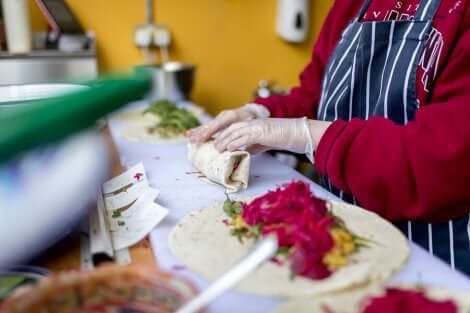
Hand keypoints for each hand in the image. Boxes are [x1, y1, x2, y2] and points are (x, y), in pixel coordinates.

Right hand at [187, 104, 269, 142]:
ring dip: (197, 131)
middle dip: (200, 133)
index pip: (217, 125)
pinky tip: (190, 133)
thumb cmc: (253, 120)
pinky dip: (199, 130)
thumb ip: (245, 134)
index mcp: (231, 116)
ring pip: (207, 126)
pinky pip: (207, 127)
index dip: (209, 132)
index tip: (201, 138)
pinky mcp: (218, 122)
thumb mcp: (252, 126)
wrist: (254, 111)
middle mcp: (223, 116)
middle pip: (210, 125)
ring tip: (188, 136)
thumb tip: (239, 147)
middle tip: (191, 139)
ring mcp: (220, 118)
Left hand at [214, 118, 331, 159]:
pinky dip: (236, 142)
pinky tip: (230, 148)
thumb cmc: (284, 137)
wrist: (298, 133)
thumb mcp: (264, 143)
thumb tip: (243, 153)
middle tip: (212, 146)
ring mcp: (257, 126)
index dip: (223, 134)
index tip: (214, 142)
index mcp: (252, 124)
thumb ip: (253, 146)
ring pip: (236, 132)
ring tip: (217, 148)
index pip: (234, 128)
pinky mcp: (262, 131)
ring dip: (225, 140)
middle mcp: (253, 123)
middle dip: (220, 136)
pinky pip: (246, 137)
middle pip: (231, 128)